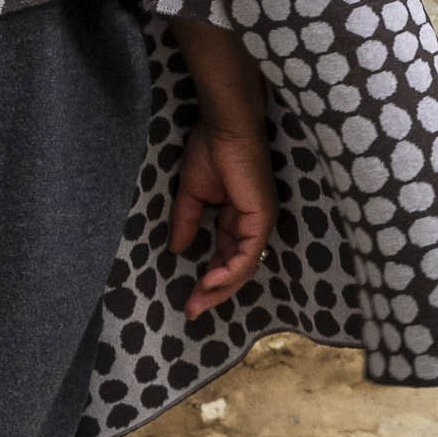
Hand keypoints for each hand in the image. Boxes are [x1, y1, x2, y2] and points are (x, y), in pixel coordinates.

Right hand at [168, 14, 275, 317]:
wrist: (225, 125)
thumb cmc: (211, 148)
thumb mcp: (191, 194)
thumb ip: (187, 222)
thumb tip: (177, 249)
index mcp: (237, 216)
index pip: (224, 255)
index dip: (207, 278)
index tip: (188, 299)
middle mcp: (252, 222)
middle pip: (236, 268)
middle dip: (214, 292)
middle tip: (193, 311)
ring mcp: (259, 221)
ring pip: (243, 267)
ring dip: (220, 288)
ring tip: (198, 303)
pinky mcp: (261, 217)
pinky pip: (247, 254)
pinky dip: (230, 272)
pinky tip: (210, 283)